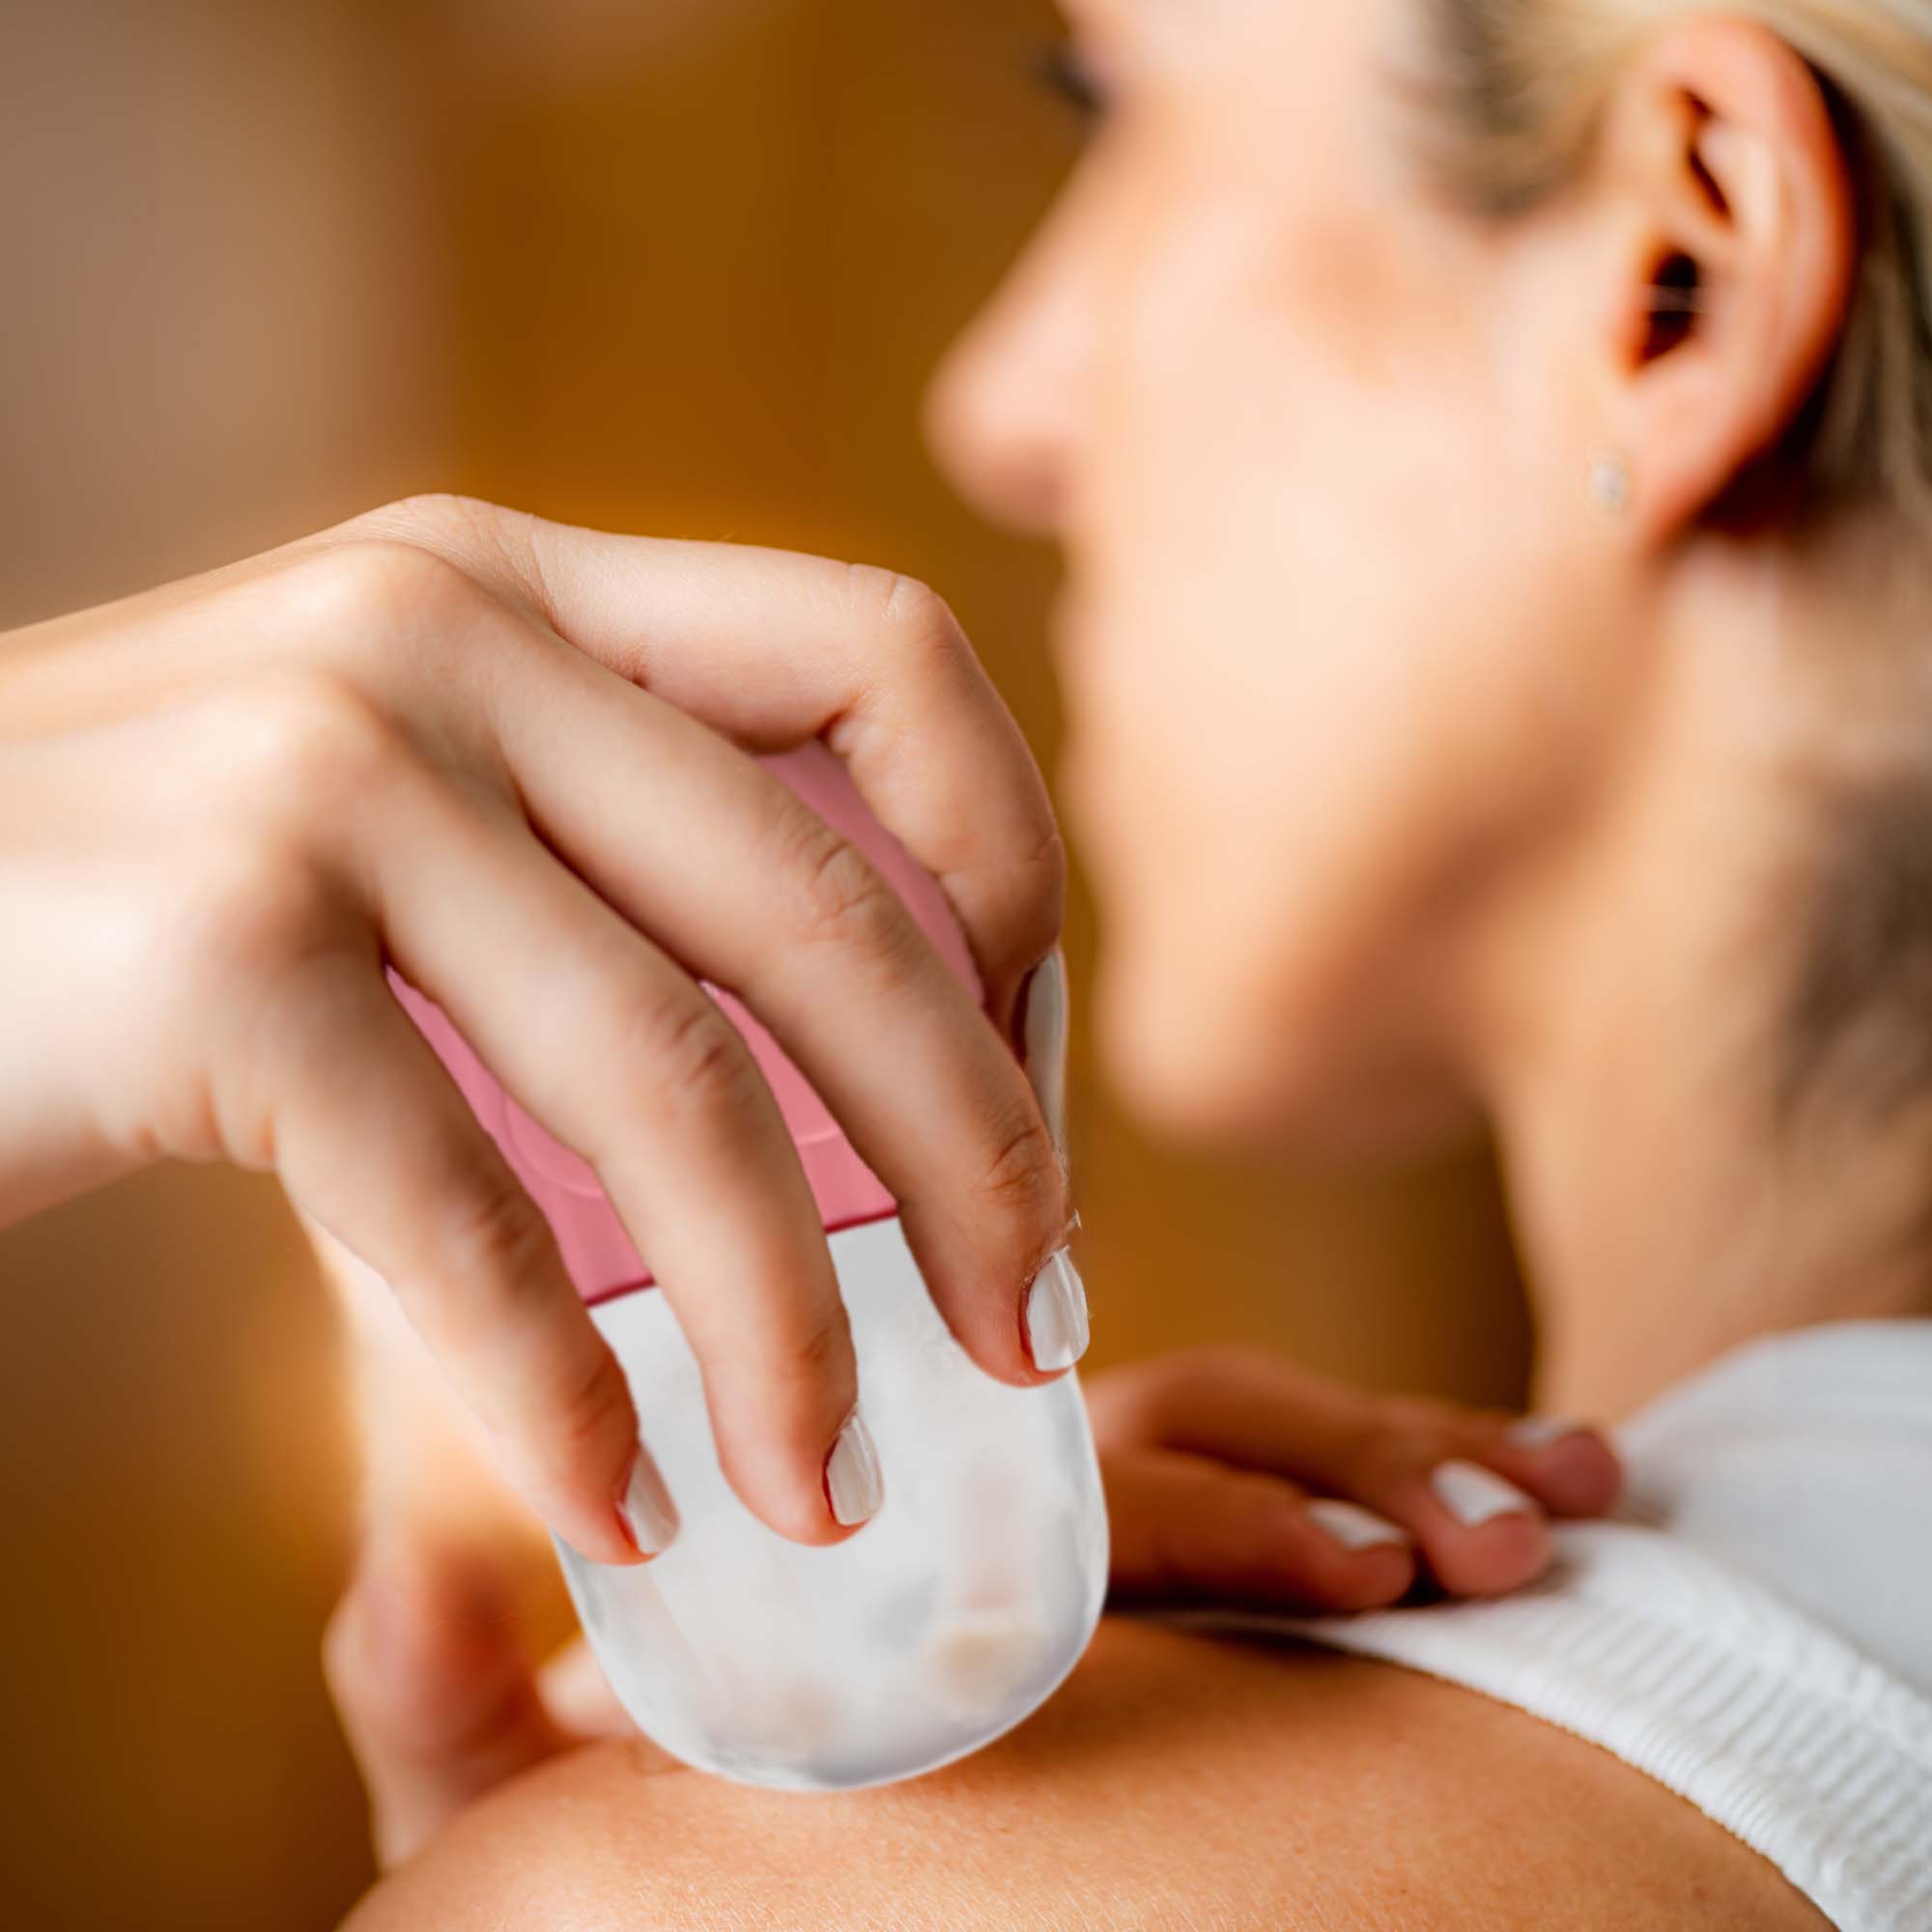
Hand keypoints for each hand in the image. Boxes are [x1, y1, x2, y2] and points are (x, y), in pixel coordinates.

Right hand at [0, 495, 1071, 1559]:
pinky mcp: (210, 948)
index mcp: (519, 590)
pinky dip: (561, 1397)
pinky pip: (470, 1218)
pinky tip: (623, 1503)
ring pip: (675, 1087)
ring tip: (826, 1485)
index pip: (884, 653)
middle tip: (1028, 1330)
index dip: (1009, 867)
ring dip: (787, 1328)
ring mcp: (322, 771)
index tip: (1029, 1071)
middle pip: (828, 908)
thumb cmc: (120, 907)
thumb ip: (597, 866)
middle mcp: (442, 634)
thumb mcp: (395, 815)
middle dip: (969, 1150)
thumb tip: (871, 1070)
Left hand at [323, 1243, 1620, 1871]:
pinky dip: (1416, 1470)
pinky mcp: (1158, 1527)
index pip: (1059, 1484)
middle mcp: (992, 1478)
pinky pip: (1298, 1466)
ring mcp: (1085, 1498)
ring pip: (1262, 1435)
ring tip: (1557, 1511)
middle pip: (1190, 1447)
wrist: (664, 1768)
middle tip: (1494, 1556)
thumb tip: (402, 1585)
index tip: (1374, 1564)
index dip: (1225, 1516)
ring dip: (1407, 1467)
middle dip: (1356, 1490)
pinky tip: (1548, 1489)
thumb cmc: (623, 1790)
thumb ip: (470, 1712)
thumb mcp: (538, 1786)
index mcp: (877, 1507)